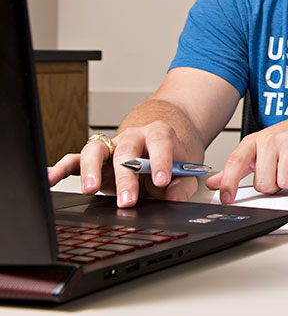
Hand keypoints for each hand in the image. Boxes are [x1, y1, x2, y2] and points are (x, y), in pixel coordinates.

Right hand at [47, 121, 202, 207]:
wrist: (161, 136)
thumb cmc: (174, 153)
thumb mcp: (187, 167)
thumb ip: (183, 184)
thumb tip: (174, 199)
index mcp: (158, 134)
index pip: (159, 142)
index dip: (160, 160)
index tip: (162, 180)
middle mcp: (131, 138)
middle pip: (125, 151)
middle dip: (125, 177)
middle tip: (128, 201)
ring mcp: (111, 147)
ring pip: (95, 150)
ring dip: (91, 170)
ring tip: (90, 189)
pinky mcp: (95, 159)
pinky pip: (74, 160)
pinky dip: (61, 168)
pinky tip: (51, 179)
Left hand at [206, 113, 287, 204]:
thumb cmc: (286, 139)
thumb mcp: (258, 149)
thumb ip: (237, 168)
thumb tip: (214, 183)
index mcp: (254, 141)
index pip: (236, 162)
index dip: (229, 182)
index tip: (226, 198)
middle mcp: (271, 140)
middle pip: (263, 182)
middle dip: (272, 186)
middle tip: (277, 175)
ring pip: (284, 182)